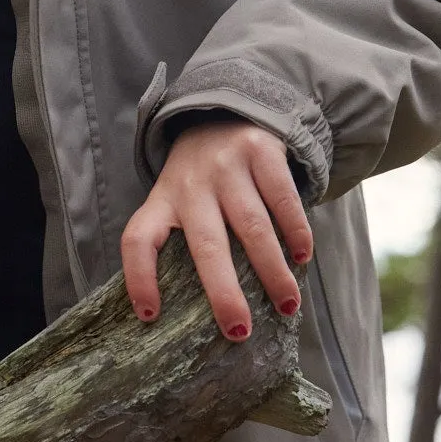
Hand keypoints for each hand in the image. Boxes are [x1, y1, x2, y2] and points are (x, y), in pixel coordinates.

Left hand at [121, 119, 312, 340]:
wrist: (225, 110)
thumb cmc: (200, 177)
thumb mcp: (176, 199)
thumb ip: (182, 238)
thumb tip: (197, 307)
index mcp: (161, 201)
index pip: (138, 240)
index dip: (139, 278)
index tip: (150, 315)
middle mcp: (191, 184)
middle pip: (206, 245)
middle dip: (223, 292)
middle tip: (239, 331)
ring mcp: (227, 166)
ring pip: (251, 227)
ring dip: (272, 271)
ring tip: (288, 306)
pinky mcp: (261, 152)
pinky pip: (282, 199)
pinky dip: (295, 232)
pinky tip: (302, 258)